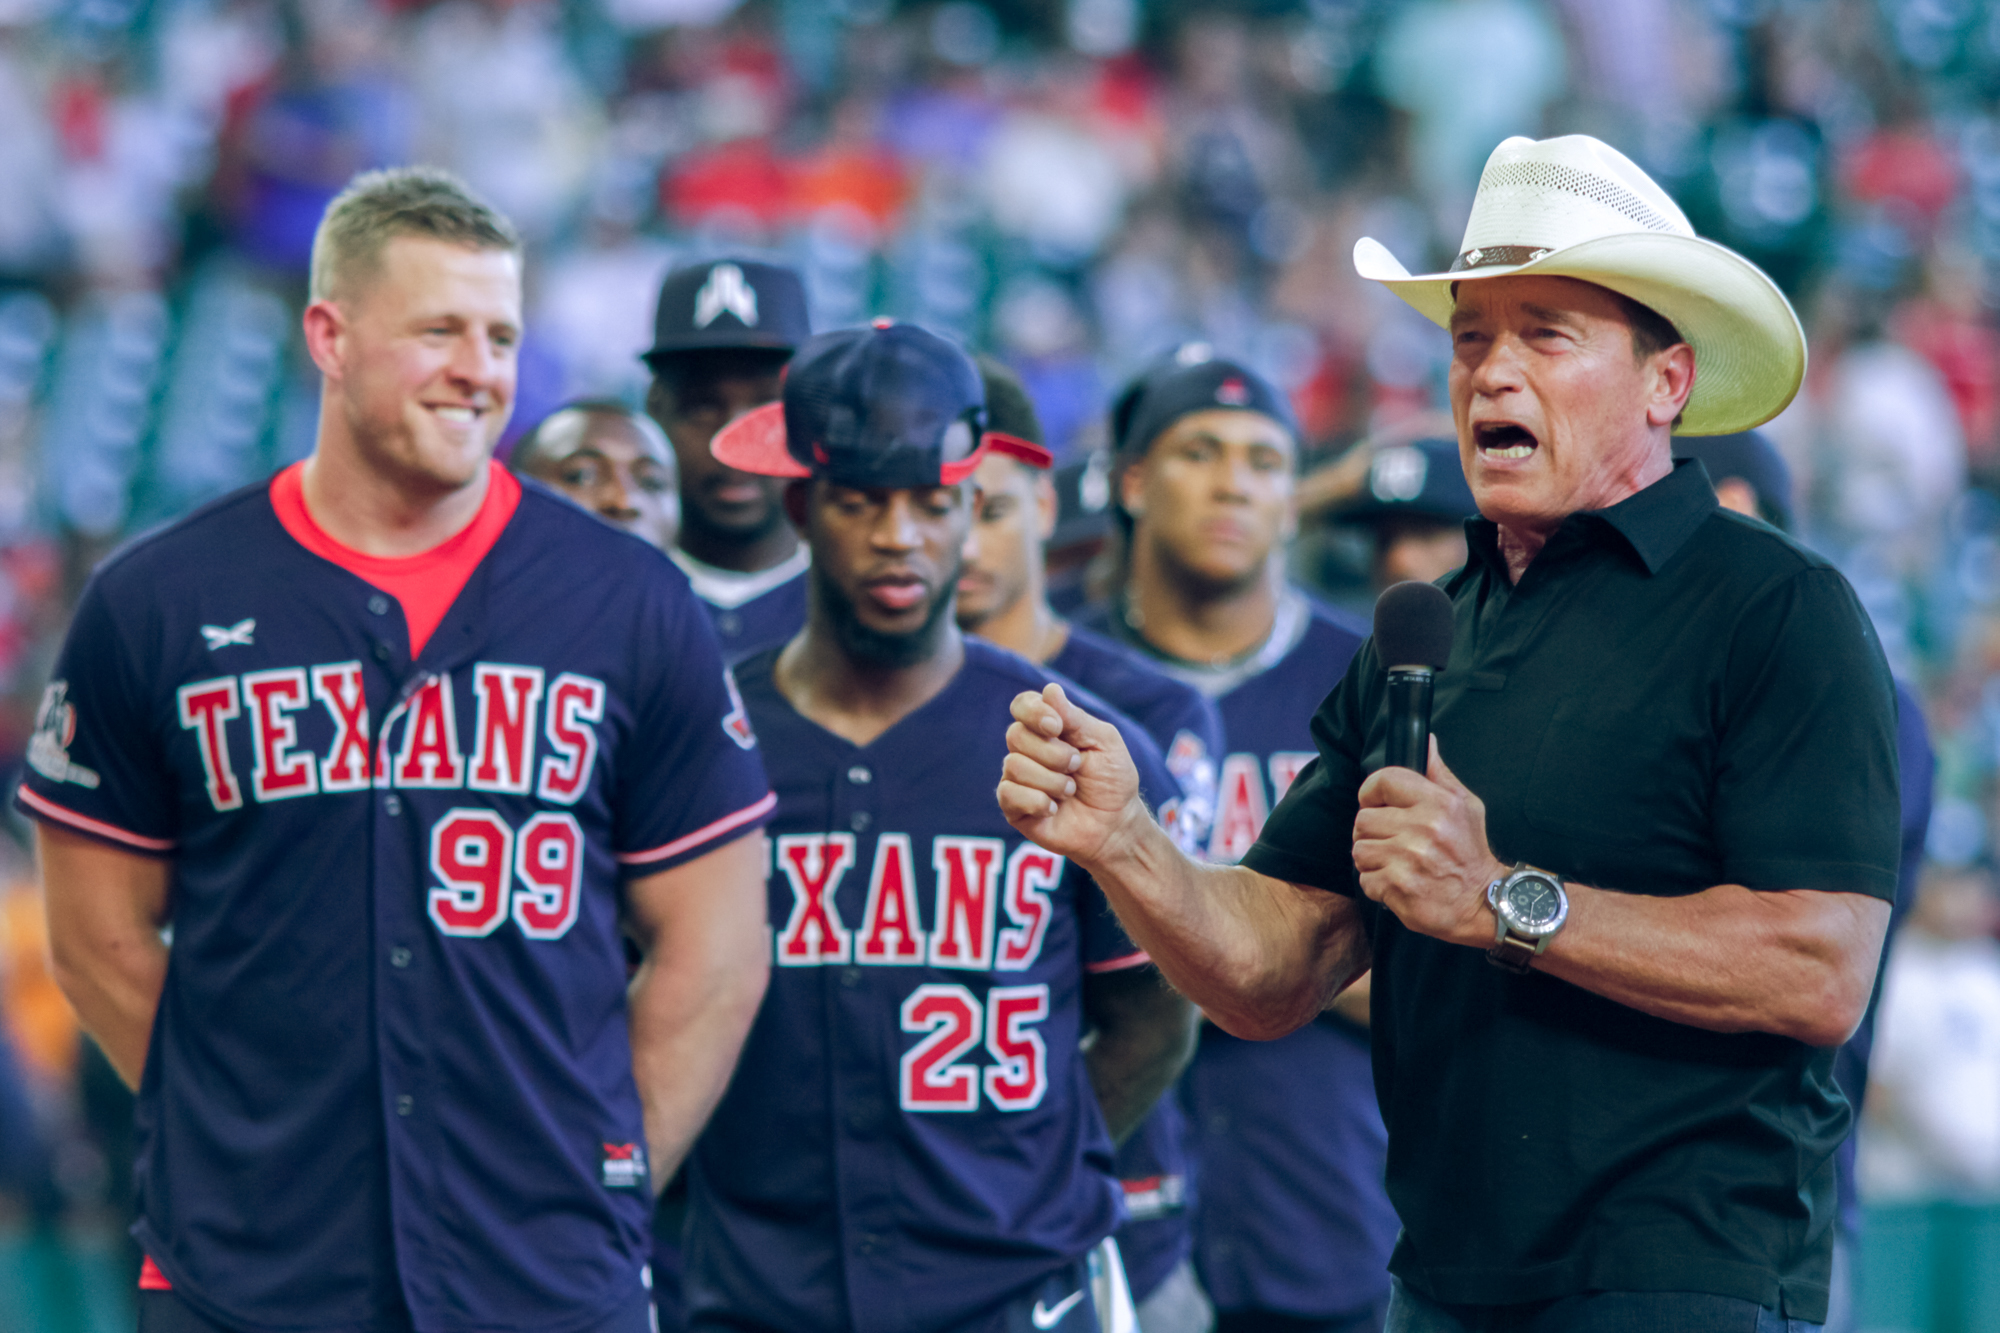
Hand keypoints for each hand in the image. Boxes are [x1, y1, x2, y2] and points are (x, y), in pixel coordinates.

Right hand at [998, 684, 1145, 867]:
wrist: (1115, 825)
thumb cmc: (1112, 780)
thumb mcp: (1103, 742)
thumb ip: (1075, 718)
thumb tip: (1049, 689)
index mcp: (1048, 728)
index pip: (1023, 705)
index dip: (1034, 712)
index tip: (1056, 727)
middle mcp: (1028, 750)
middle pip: (1016, 735)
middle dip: (1053, 754)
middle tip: (1077, 767)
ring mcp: (1018, 778)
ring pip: (1013, 765)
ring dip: (1051, 781)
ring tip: (1071, 791)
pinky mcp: (1013, 807)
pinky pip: (1009, 793)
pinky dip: (1038, 801)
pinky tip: (1054, 808)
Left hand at [1351, 738, 1504, 947]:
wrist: (1483, 902)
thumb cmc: (1470, 852)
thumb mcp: (1466, 806)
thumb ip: (1439, 774)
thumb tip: (1427, 743)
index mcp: (1438, 804)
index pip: (1384, 780)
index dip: (1371, 792)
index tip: (1375, 803)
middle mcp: (1423, 829)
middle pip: (1364, 819)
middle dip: (1372, 832)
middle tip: (1392, 841)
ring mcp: (1409, 859)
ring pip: (1360, 850)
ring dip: (1373, 860)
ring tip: (1397, 863)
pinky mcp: (1399, 887)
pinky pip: (1365, 879)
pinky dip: (1377, 885)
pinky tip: (1399, 883)